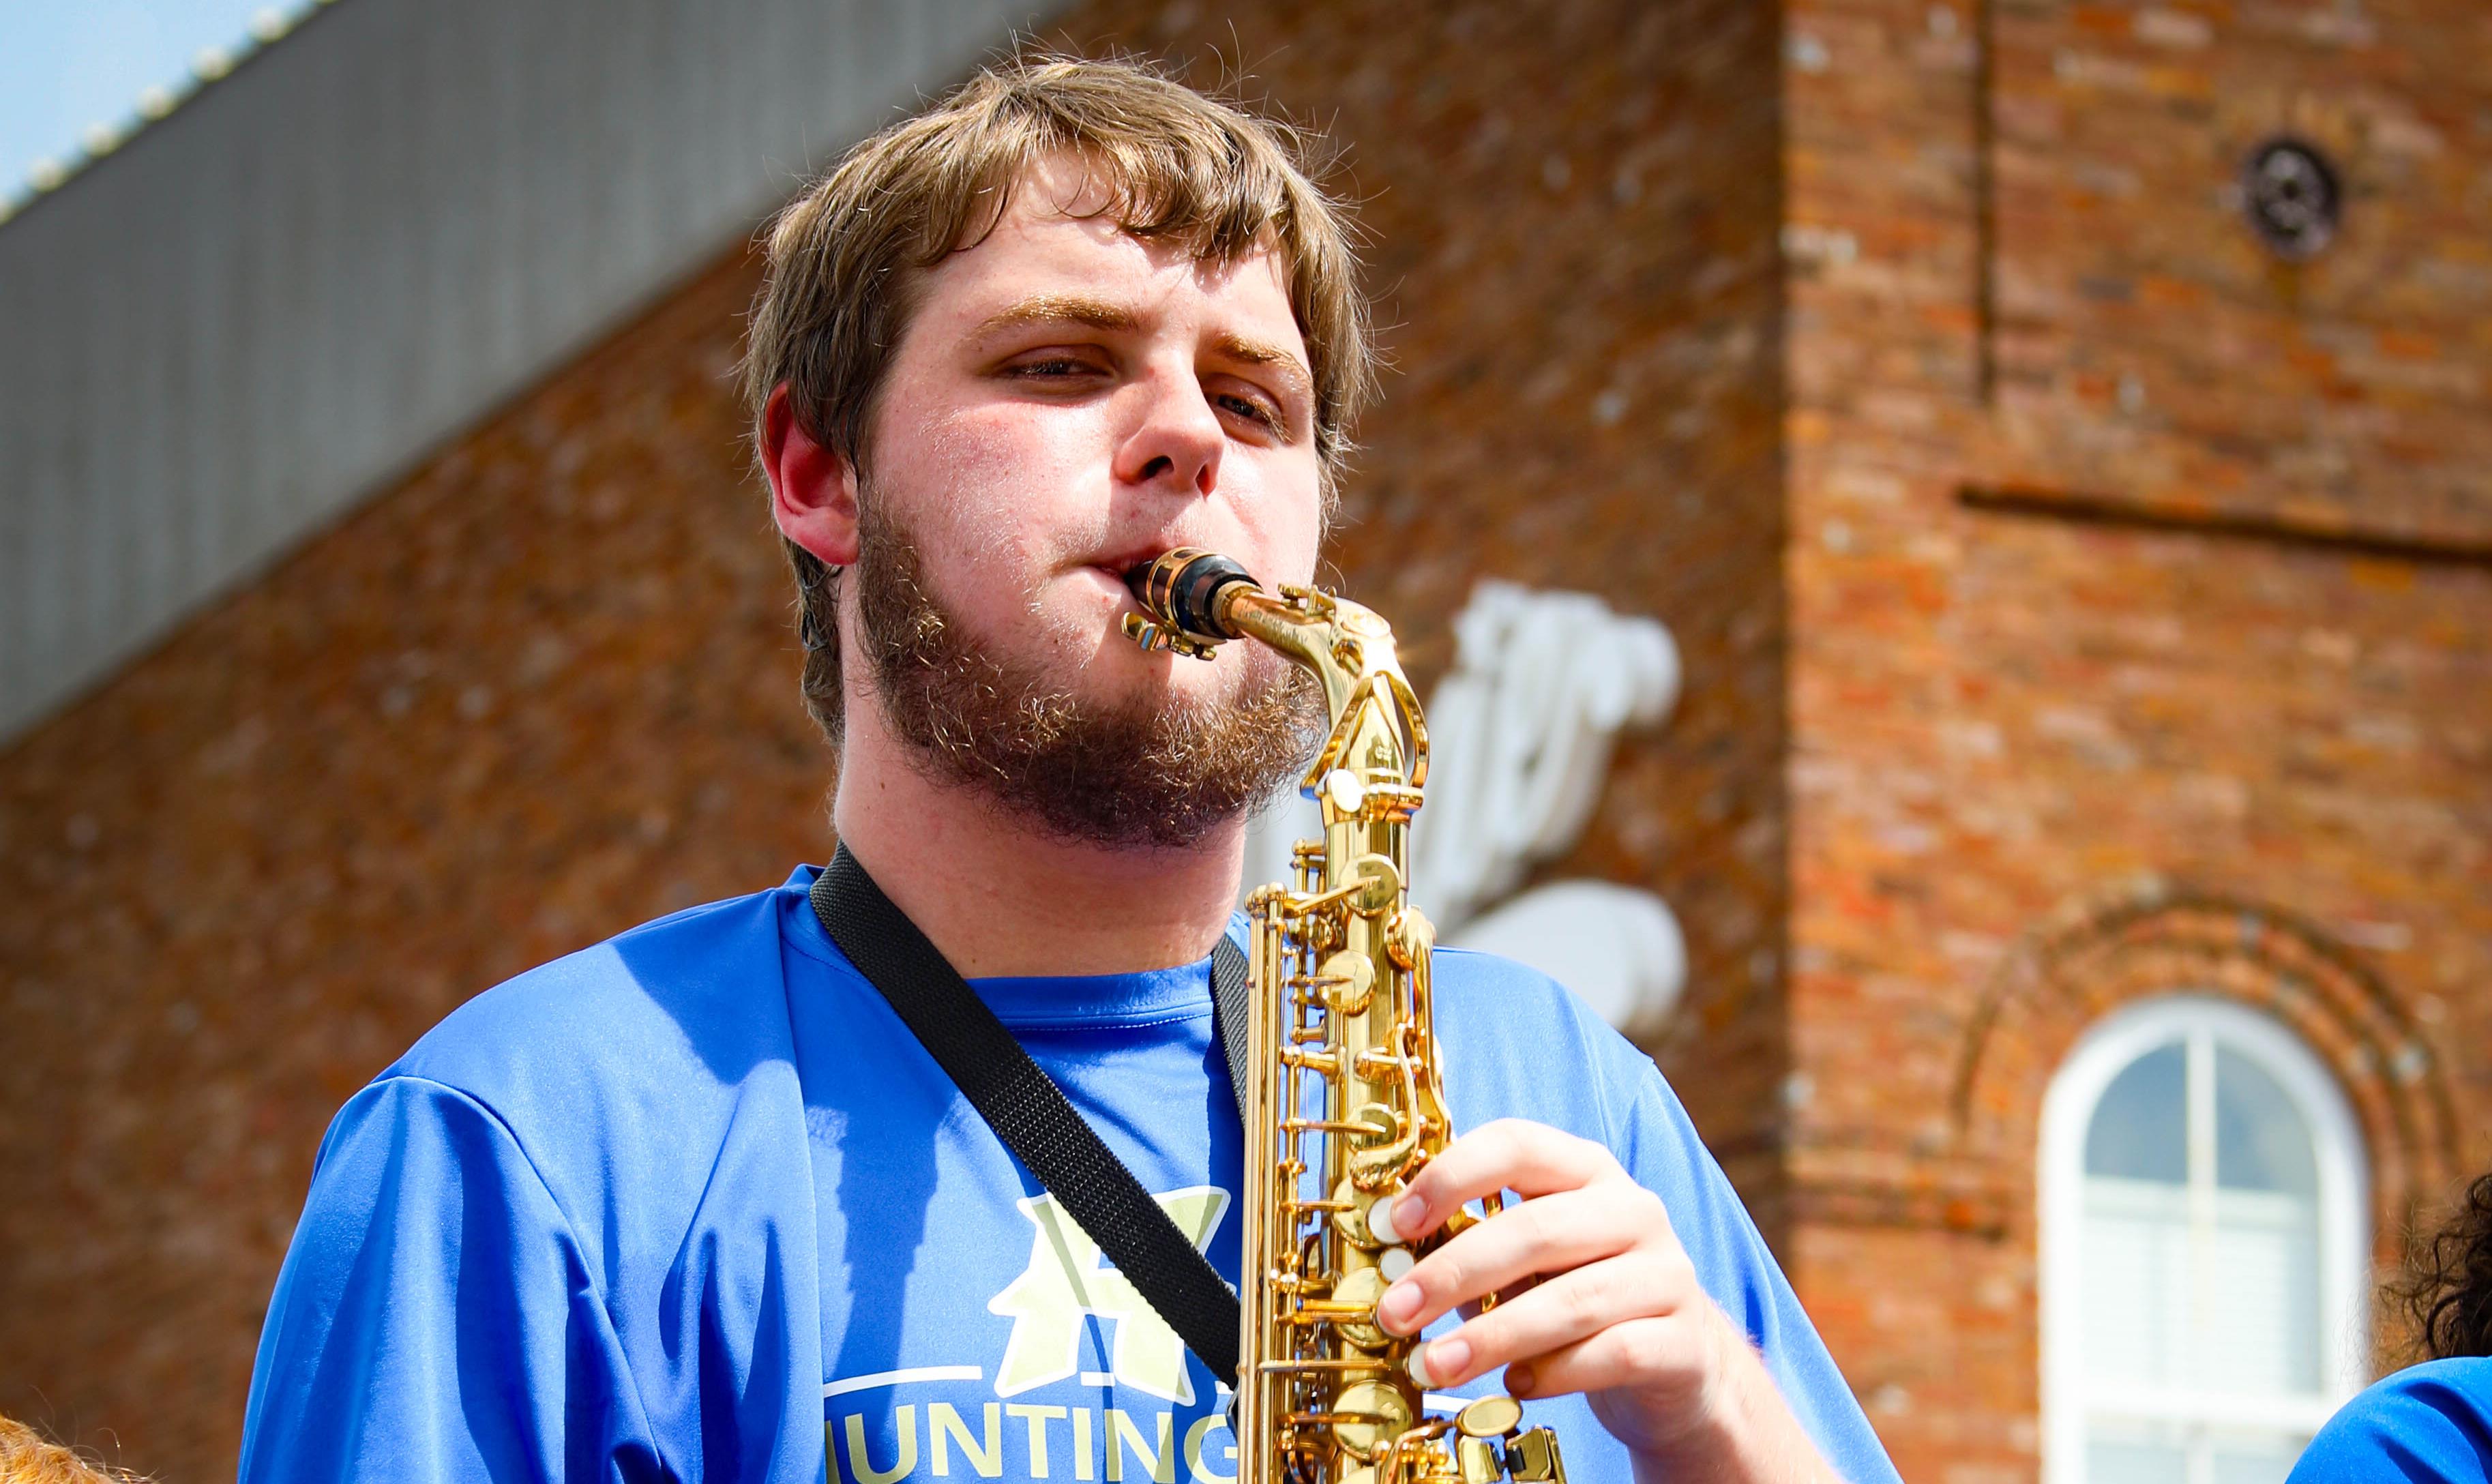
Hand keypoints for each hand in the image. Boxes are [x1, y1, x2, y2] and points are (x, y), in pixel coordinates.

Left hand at [1371, 1119, 1838, 1482]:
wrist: (1682, 1368)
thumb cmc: (1580, 1302)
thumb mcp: (1527, 1264)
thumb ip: (1474, 1251)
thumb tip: (1393, 1269)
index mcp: (1586, 1171)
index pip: (1516, 1144)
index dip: (1450, 1176)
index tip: (1395, 1223)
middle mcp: (1633, 1210)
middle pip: (1536, 1229)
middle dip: (1453, 1272)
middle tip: (1395, 1313)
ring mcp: (1666, 1275)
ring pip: (1572, 1300)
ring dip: (1490, 1335)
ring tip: (1434, 1365)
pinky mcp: (1684, 1342)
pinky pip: (1613, 1353)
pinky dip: (1556, 1372)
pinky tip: (1514, 1385)